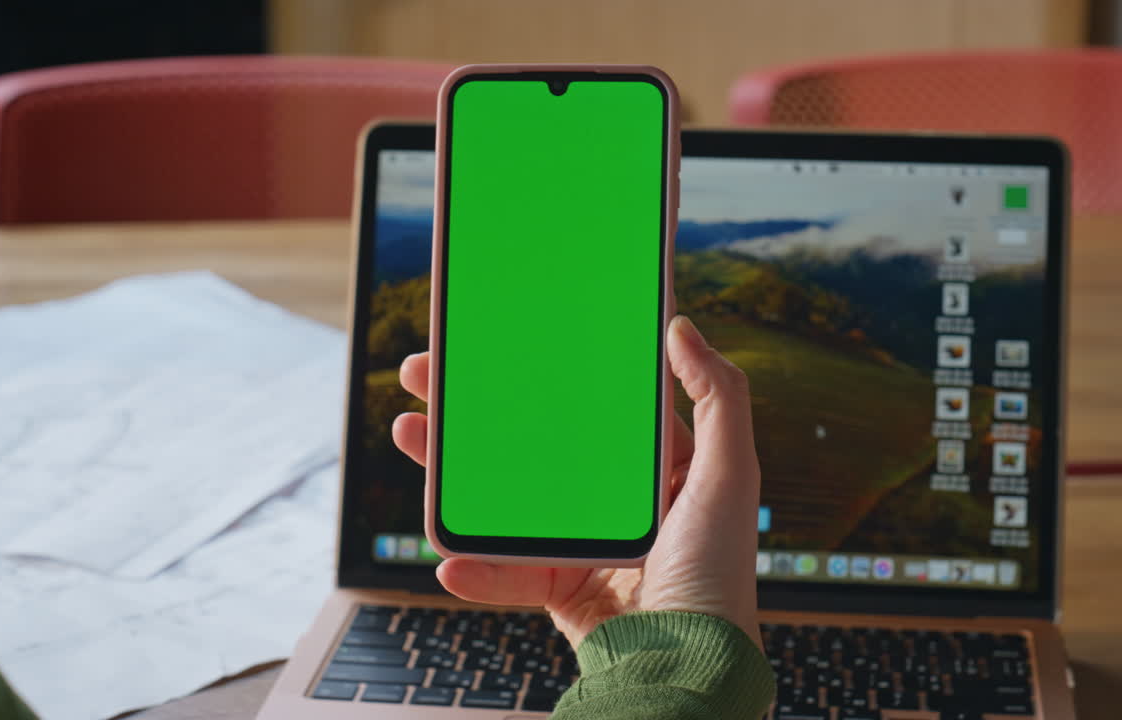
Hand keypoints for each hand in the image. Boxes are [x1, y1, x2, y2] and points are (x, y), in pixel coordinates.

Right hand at [392, 315, 762, 648]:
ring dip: (451, 469)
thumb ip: (718, 396)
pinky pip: (503, 570)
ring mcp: (581, 543)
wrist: (691, 667)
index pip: (589, 401)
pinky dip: (472, 566)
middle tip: (426, 373)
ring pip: (504, 497)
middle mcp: (614, 500)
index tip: (500, 337)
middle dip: (475, 407)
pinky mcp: (558, 588)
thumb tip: (680, 327)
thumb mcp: (730, 473)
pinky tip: (445, 555)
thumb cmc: (719, 571)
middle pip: (532, 440)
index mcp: (653, 465)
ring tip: (409, 432)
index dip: (544, 368)